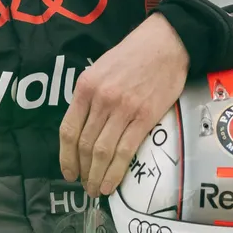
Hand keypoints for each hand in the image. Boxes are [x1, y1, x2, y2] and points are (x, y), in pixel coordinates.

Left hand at [58, 16, 189, 196]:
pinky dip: (115, 172)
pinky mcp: (145, 117)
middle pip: (84, 145)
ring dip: (96, 176)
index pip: (68, 130)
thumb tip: (85, 127)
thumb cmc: (133, 54)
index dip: (66, 157)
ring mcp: (123, 109)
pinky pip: (126, 151)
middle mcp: (101, 99)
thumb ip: (91, 96)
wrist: (166, 43)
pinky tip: (111, 185)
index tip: (68, 173)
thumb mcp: (101, 68)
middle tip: (85, 186)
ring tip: (96, 189)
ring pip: (102, 152)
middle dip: (82, 171)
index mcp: (86, 87)